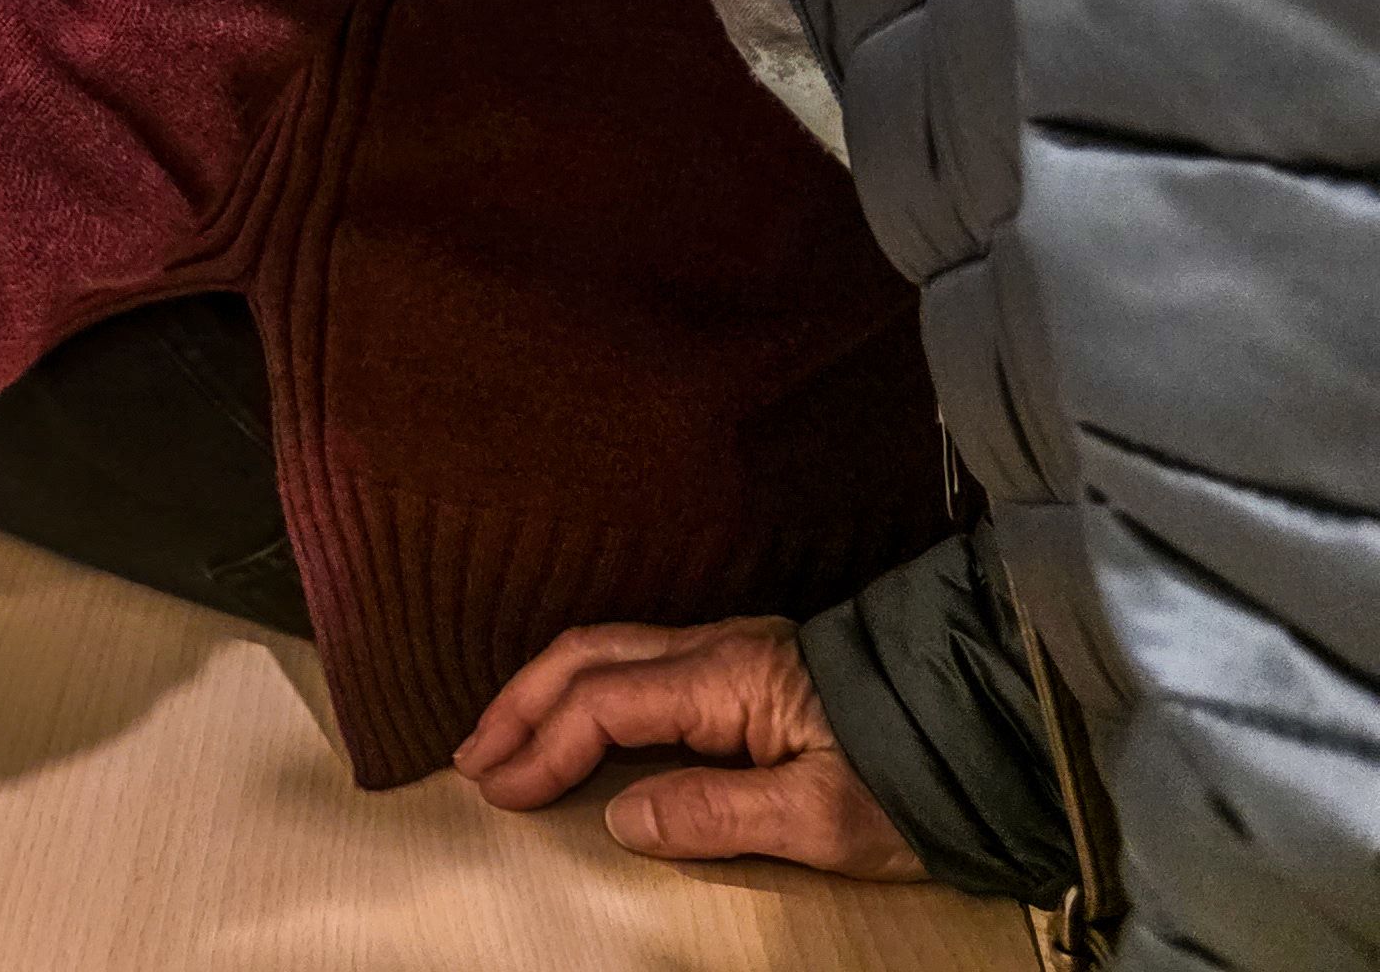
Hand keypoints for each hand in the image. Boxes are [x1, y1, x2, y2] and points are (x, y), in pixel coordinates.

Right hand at [455, 619, 923, 876]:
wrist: (998, 729)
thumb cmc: (919, 779)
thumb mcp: (825, 820)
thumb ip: (716, 813)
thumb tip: (619, 816)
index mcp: (729, 680)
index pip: (607, 703)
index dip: (544, 745)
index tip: (499, 792)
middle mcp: (719, 650)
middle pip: (590, 657)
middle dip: (521, 704)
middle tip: (472, 757)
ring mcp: (734, 652)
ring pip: (611, 651)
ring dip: (547, 692)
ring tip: (503, 739)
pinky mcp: (750, 668)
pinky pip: (641, 665)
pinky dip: (586, 690)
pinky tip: (576, 720)